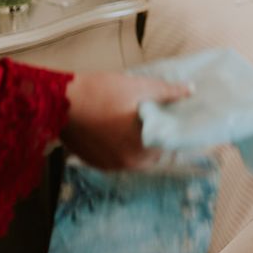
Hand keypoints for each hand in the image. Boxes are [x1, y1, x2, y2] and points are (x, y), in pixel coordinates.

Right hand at [61, 72, 190, 169]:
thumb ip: (168, 92)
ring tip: (139, 126)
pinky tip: (120, 132)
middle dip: (158, 141)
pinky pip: (117, 160)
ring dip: (140, 146)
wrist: (61, 102)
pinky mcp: (94, 163)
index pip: (169, 148)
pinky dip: (122, 149)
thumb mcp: (140, 87)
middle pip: (153, 156)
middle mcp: (127, 162)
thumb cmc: (102, 92)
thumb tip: (191, 90)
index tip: (176, 124)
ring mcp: (109, 165)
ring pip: (134, 159)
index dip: (174, 135)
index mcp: (142, 146)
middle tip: (158, 122)